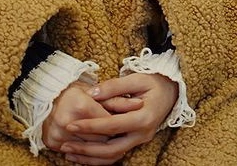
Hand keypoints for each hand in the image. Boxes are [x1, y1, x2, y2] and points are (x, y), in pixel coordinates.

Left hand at [58, 73, 178, 164]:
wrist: (171, 91)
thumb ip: (114, 86)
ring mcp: (140, 139)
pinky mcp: (136, 140)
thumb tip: (93, 93)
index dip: (90, 126)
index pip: (111, 126)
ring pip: (113, 156)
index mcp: (143, 117)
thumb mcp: (136, 78)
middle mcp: (142, 133)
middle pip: (111, 149)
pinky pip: (117, 153)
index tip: (70, 125)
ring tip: (69, 153)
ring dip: (90, 157)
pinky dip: (99, 156)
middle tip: (65, 145)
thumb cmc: (154, 82)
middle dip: (86, 149)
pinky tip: (83, 154)